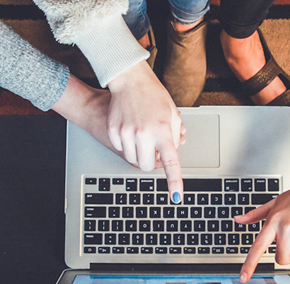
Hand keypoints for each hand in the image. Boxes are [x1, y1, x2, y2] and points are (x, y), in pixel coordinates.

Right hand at [106, 61, 183, 201]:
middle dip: (151, 162)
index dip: (174, 182)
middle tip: (154, 150)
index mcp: (163, 131)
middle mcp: (144, 134)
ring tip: (142, 135)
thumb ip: (175, 136)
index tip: (176, 197)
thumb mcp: (173, 114)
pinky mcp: (113, 131)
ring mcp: (126, 133)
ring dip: (139, 153)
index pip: (171, 162)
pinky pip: (121, 149)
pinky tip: (130, 129)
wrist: (130, 80)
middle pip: (147, 166)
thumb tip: (172, 153)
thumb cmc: (153, 95)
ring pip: (132, 159)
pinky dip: (127, 144)